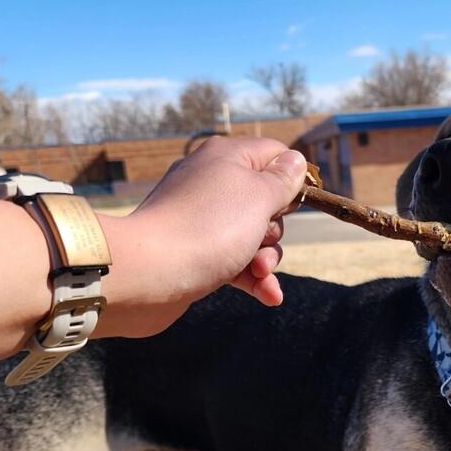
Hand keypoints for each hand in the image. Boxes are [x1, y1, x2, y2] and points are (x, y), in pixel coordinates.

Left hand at [97, 136, 306, 337]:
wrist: (150, 273)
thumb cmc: (209, 228)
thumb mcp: (258, 196)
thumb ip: (282, 179)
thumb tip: (296, 160)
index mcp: (227, 158)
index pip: (273, 154)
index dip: (292, 177)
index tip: (300, 203)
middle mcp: (213, 183)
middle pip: (266, 202)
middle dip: (276, 229)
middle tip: (262, 240)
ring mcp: (203, 220)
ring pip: (253, 237)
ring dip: (267, 259)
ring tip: (259, 273)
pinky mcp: (197, 253)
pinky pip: (236, 262)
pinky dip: (254, 278)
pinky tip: (269, 296)